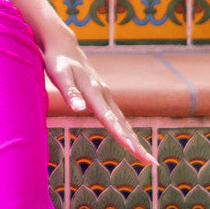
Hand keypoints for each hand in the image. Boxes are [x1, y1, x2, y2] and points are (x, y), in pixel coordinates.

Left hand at [41, 35, 158, 168]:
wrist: (64, 45)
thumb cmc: (59, 61)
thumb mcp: (60, 75)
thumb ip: (70, 93)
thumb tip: (78, 109)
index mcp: (95, 93)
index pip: (110, 119)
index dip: (122, 135)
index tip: (133, 150)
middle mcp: (105, 95)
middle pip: (123, 124)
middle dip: (137, 144)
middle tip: (150, 162)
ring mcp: (105, 96)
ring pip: (123, 122)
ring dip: (135, 140)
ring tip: (146, 159)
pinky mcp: (103, 97)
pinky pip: (117, 118)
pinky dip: (126, 131)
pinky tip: (131, 140)